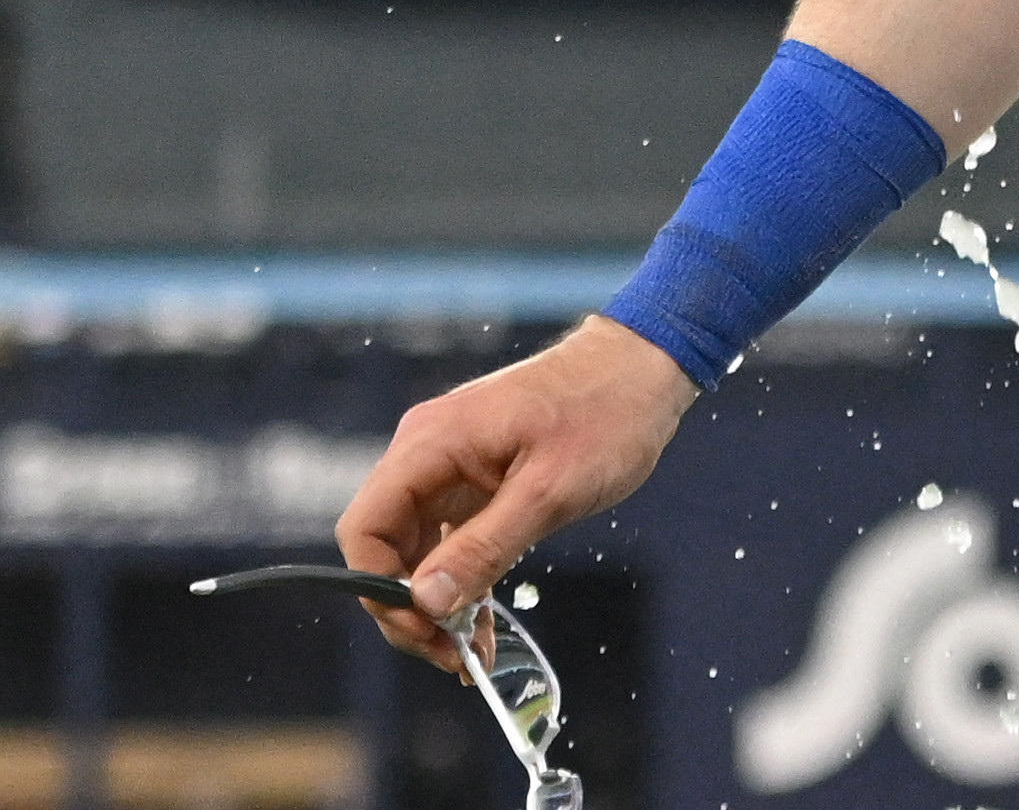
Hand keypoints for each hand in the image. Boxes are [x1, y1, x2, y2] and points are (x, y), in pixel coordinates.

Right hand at [338, 315, 696, 668]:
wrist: (648, 367)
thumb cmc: (607, 413)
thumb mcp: (550, 490)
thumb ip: (483, 547)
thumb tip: (424, 603)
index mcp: (431, 444)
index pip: (365, 528)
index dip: (379, 586)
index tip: (420, 629)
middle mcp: (429, 453)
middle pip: (386, 547)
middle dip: (409, 607)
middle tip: (449, 656)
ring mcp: (453, 468)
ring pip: (418, 551)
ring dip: (436, 603)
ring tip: (467, 654)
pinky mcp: (479, 481)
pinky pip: (453, 540)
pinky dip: (463, 581)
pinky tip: (480, 625)